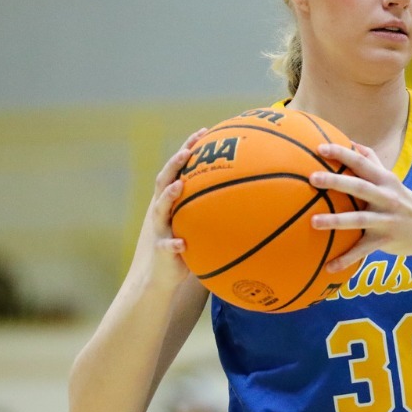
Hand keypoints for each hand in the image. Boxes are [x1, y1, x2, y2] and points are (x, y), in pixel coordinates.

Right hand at [131, 128, 209, 287]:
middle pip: (164, 181)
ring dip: (168, 197)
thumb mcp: (198, 226)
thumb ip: (215, 210)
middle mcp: (161, 213)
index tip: (204, 132)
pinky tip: (182, 244)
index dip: (188, 149)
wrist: (160, 279)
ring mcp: (159, 231)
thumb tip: (253, 196)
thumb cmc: (185, 249)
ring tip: (179, 185)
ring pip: (159, 210)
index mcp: (170, 203)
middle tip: (188, 150)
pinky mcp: (161, 252)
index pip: (178, 170)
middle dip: (174, 164)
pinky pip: (166, 247)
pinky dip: (172, 245)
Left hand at [308, 142, 411, 271]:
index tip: (320, 148)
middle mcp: (386, 197)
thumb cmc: (405, 201)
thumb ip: (373, 162)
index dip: (342, 154)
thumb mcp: (392, 180)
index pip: (362, 163)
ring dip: (336, 221)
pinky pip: (363, 250)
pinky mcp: (386, 240)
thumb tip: (353, 143)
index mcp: (385, 180)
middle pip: (359, 187)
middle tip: (312, 178)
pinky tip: (328, 266)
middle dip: (336, 182)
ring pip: (359, 219)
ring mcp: (387, 220)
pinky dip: (346, 259)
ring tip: (313, 222)